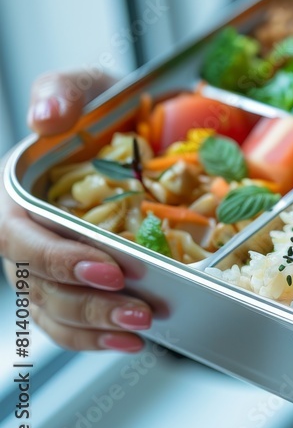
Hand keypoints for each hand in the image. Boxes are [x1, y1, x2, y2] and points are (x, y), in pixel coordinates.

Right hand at [1, 71, 149, 351]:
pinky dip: (95, 337)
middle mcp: (22, 235)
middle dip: (88, 300)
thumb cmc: (104, 113)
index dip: (58, 258)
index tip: (111, 268)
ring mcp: (42, 266)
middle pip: (38, 283)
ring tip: (142, 328)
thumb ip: (64, 92)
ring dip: (97, 324)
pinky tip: (130, 341)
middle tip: (139, 308)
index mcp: (14, 194)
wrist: (137, 134)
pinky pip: (67, 324)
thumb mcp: (89, 86)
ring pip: (53, 310)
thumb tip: (47, 118)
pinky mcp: (67, 286)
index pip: (19, 238)